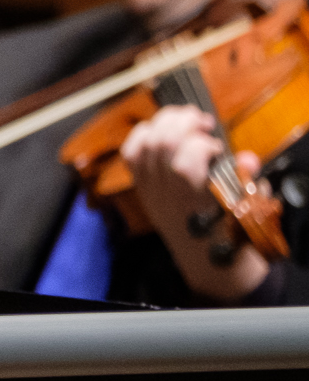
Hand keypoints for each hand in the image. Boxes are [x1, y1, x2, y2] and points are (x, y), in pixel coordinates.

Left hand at [121, 109, 271, 302]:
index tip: (218, 148)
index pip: (184, 162)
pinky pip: (131, 153)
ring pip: (145, 143)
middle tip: (202, 121)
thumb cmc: (231, 233)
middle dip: (182, 121)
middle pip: (162, 143)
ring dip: (165, 122)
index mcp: (197, 200)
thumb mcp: (250, 209)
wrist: (207, 261)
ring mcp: (151, 189)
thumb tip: (247, 158)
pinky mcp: (142, 187)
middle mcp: (168, 192)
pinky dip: (143, 134)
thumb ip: (247, 181)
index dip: (201, 144)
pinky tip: (161, 130)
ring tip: (186, 120)